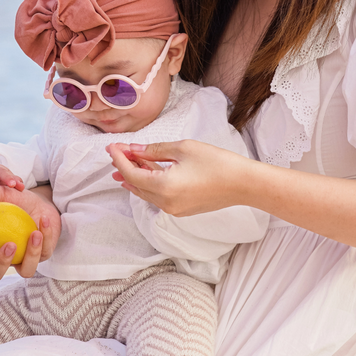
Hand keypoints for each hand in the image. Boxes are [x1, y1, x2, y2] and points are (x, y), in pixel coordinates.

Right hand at [0, 183, 60, 280]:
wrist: (41, 204)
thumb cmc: (19, 202)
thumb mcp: (8, 194)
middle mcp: (3, 257)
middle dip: (1, 263)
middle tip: (9, 244)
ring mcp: (24, 259)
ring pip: (25, 272)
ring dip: (31, 255)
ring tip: (34, 234)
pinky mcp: (42, 256)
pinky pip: (44, 252)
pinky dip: (46, 235)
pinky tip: (44, 220)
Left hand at [107, 140, 249, 215]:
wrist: (243, 184)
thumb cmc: (217, 163)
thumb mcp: (183, 149)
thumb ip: (154, 150)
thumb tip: (134, 150)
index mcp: (162, 187)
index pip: (130, 173)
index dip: (119, 158)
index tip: (112, 146)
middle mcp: (165, 203)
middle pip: (135, 185)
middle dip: (124, 167)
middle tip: (117, 152)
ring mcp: (173, 209)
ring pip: (146, 193)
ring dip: (135, 177)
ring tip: (125, 164)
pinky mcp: (182, 209)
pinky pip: (158, 197)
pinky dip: (149, 184)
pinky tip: (147, 173)